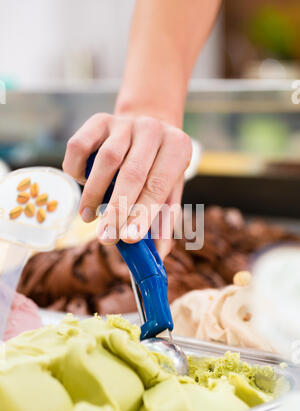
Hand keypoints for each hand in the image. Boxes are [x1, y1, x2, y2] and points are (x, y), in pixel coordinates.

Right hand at [62, 113, 191, 257]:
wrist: (146, 129)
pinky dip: (76, 168)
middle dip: (116, 211)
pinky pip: (80, 145)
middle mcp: (153, 130)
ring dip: (94, 194)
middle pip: (132, 174)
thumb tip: (158, 256)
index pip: (158, 186)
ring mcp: (125, 122)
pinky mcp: (99, 120)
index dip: (142, 214)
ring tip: (88, 217)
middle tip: (105, 238)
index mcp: (177, 148)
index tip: (128, 239)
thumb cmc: (158, 169)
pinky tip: (81, 184)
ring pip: (106, 160)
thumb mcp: (168, 192)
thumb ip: (164, 223)